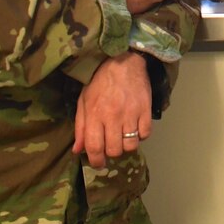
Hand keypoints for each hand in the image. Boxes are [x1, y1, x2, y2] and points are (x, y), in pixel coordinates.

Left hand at [72, 51, 150, 167]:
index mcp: (95, 114)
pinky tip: (135, 128)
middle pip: (114, 149)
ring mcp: (131, 113)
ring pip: (131, 145)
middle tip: (111, 145)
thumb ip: (80, 127)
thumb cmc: (100, 81)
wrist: (124, 61)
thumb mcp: (84, 101)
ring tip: (123, 137)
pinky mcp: (146, 110)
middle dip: (111, 152)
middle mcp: (113, 116)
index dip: (96, 160)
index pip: (95, 147)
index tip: (98, 163)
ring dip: (126, 146)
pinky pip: (145, 134)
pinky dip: (140, 136)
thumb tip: (77, 151)